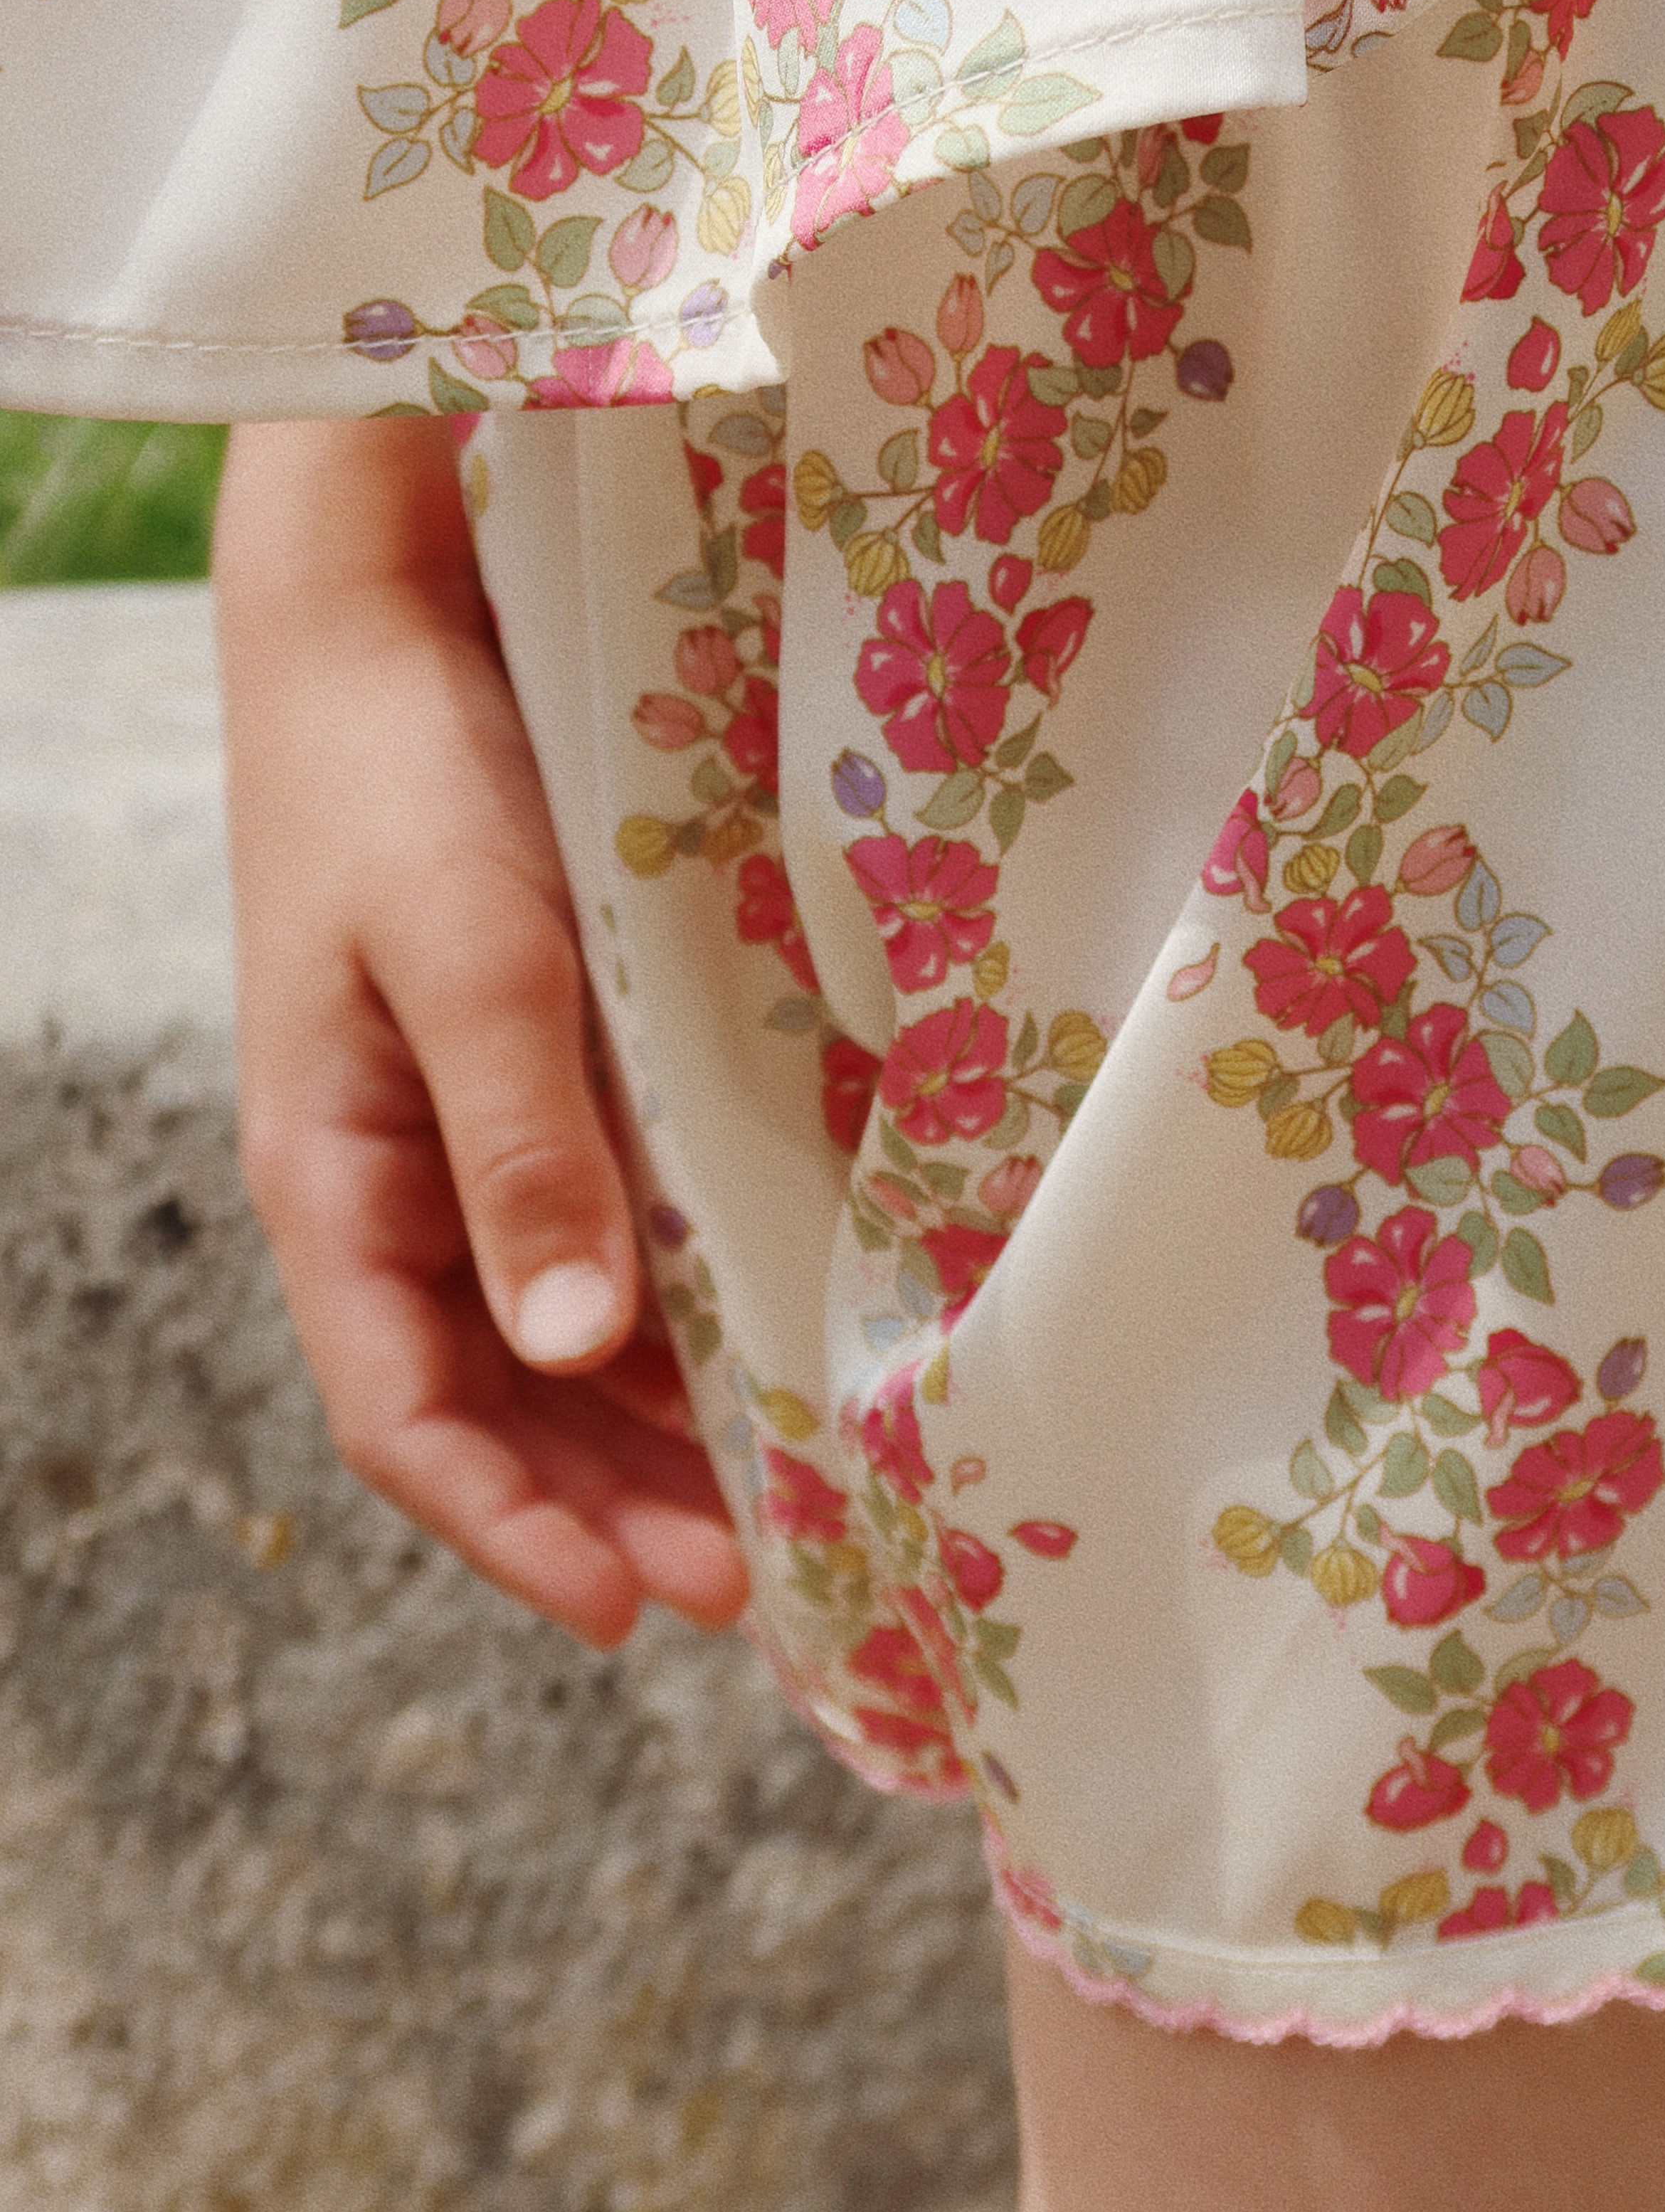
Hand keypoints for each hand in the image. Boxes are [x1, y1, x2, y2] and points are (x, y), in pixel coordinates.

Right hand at [214, 414, 750, 1648]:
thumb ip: (522, 1146)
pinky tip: (768, 1325)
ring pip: (557, 1322)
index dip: (514, 1525)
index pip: (409, 1412)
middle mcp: (401, 1175)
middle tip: (763, 1576)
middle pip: (495, 1395)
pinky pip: (607, 1215)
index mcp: (334, 1178)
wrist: (393, 600)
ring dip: (653, 1419)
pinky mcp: (547, 1056)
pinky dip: (676, 1292)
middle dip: (611, 1500)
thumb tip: (575, 1350)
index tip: (634, 1611)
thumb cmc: (404, 775)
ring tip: (783, 1493)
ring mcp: (472, 1120)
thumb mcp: (468, 961)